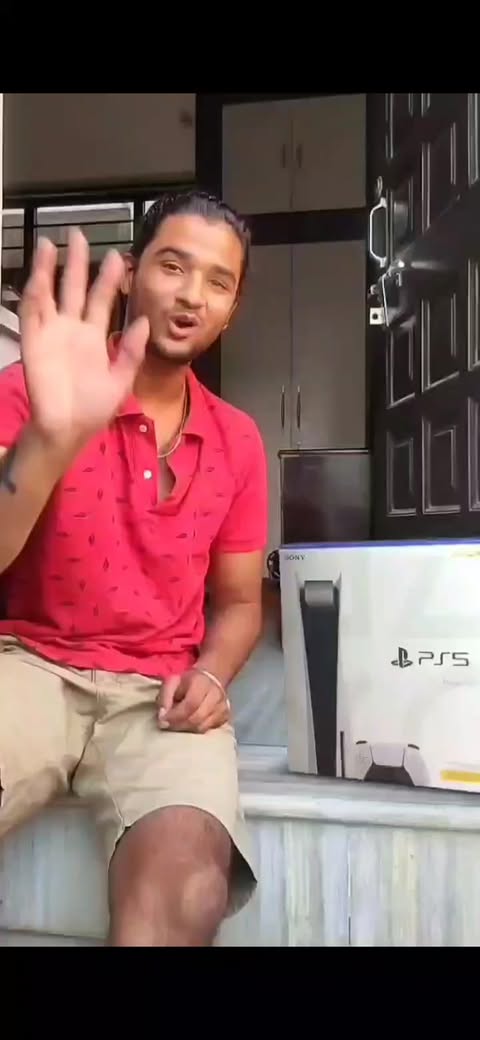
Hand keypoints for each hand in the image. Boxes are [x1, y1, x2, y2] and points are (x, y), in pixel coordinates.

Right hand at [19, 228, 148, 449]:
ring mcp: (52, 333)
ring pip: (50, 293)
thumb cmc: (93, 408)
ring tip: (51, 243)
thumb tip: (143, 321)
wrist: (68, 428)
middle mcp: (73, 329)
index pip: (102, 300)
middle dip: (77, 262)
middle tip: (79, 235)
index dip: (108, 279)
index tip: (118, 256)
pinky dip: (34, 293)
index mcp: (95, 337)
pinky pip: (32, 313)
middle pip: (75, 288)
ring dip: (49, 269)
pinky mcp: (34, 341)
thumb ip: (131, 351)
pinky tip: (38, 274)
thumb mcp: (121, 380)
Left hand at [157, 669, 230, 733]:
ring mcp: (223, 707)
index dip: (175, 716)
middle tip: (168, 726)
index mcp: (202, 682)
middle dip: (179, 725)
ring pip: (203, 727)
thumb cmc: (187, 682)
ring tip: (178, 725)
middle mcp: (216, 694)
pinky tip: (189, 725)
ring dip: (187, 730)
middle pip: (197, 718)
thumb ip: (164, 698)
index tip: (162, 722)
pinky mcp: (225, 717)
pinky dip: (196, 730)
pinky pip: (209, 730)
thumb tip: (162, 717)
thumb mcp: (171, 682)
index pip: (191, 704)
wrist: (209, 679)